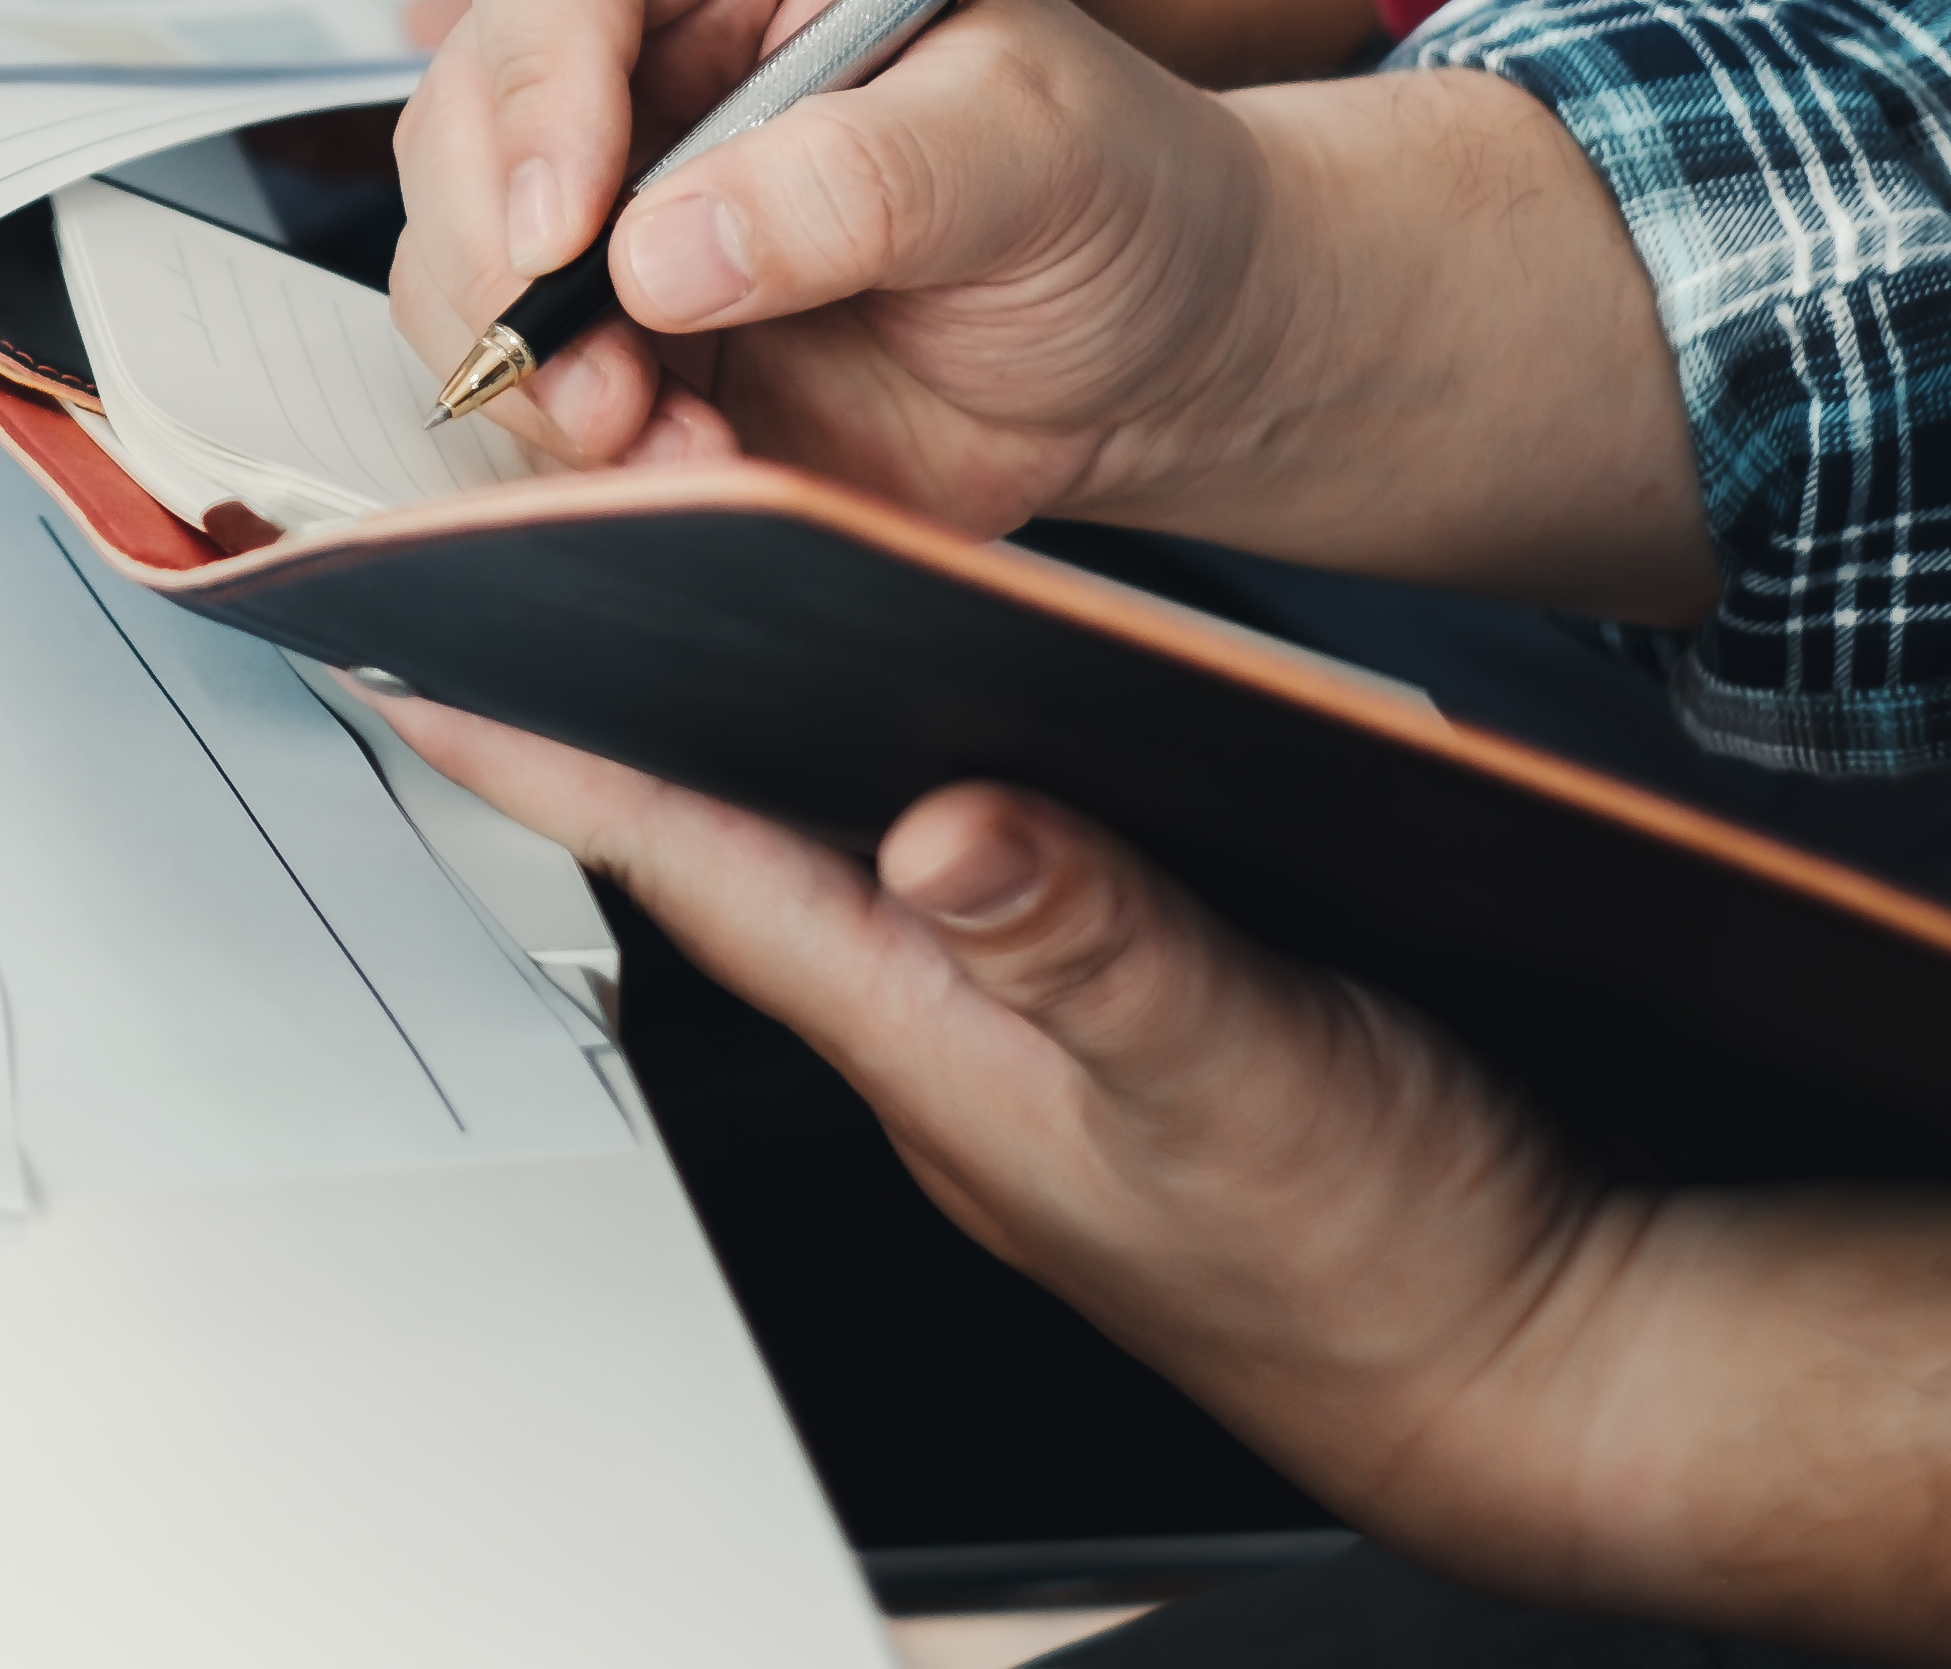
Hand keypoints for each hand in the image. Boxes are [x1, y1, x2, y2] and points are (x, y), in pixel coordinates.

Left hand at [364, 701, 1647, 1587]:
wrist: (1540, 1361)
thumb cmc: (1387, 1263)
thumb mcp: (1243, 1081)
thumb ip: (1100, 948)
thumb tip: (952, 828)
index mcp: (938, 1039)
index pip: (692, 859)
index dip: (548, 751)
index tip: (410, 649)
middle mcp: (946, 1033)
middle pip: (732, 843)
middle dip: (612, 717)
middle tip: (502, 589)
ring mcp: (1016, 1031)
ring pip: (833, 858)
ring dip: (749, 746)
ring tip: (649, 620)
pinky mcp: (1102, 1020)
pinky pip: (946, 883)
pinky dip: (895, 789)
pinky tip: (905, 730)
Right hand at [387, 0, 1714, 612]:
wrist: (1158, 354)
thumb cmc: (1124, 197)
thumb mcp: (1040, 149)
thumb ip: (870, 179)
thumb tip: (667, 252)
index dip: (535, 72)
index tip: (569, 221)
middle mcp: (643, 52)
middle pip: (462, 108)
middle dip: (498, 255)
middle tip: (598, 370)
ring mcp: (612, 197)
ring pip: (455, 259)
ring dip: (532, 369)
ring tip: (668, 436)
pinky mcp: (613, 330)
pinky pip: (521, 382)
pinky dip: (575, 443)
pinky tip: (693, 461)